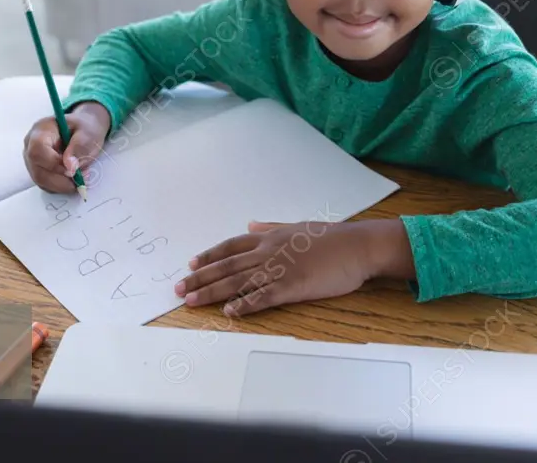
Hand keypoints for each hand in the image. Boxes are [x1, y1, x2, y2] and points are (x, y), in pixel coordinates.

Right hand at [23, 101, 110, 192]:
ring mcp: (32, 159)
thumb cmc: (84, 127)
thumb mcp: (88, 132)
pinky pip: (46, 185)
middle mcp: (31, 145)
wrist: (83, 130)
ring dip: (62, 185)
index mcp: (42, 130)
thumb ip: (79, 147)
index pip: (38, 150)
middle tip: (81, 179)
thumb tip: (70, 166)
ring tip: (80, 177)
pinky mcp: (38, 170)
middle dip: (61, 180)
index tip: (73, 171)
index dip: (54, 165)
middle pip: (37, 169)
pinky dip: (61, 187)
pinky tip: (73, 179)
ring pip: (41, 180)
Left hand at [175, 220, 381, 316]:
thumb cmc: (331, 237)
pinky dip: (245, 304)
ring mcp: (280, 269)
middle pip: (227, 265)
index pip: (230, 246)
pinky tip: (230, 312)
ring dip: (213, 292)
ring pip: (238, 281)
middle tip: (179, 289)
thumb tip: (251, 225)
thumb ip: (271, 227)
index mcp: (269, 237)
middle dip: (200, 278)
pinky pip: (263, 297)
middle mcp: (269, 251)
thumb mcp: (297, 226)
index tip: (191, 264)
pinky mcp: (293, 286)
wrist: (358, 246)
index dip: (209, 256)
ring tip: (192, 301)